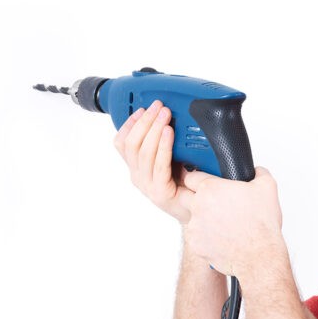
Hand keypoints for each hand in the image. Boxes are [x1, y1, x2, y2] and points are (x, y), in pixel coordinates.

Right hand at [113, 100, 189, 221]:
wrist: (195, 211)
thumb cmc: (184, 186)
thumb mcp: (170, 161)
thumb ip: (163, 145)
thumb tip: (166, 119)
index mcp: (137, 169)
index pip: (121, 144)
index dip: (129, 124)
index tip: (141, 109)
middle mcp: (138, 177)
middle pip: (132, 145)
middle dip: (145, 121)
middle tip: (158, 107)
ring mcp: (148, 186)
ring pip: (143, 153)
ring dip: (154, 129)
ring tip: (165, 115)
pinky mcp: (160, 192)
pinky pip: (159, 164)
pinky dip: (163, 145)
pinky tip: (168, 133)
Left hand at [180, 167, 283, 277]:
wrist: (259, 256)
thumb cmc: (261, 225)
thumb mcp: (268, 188)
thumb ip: (259, 172)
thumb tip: (256, 171)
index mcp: (210, 189)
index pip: (191, 176)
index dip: (199, 179)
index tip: (205, 184)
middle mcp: (198, 206)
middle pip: (184, 196)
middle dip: (195, 197)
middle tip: (212, 203)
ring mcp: (195, 227)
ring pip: (191, 218)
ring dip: (202, 219)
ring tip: (223, 224)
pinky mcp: (196, 245)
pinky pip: (196, 237)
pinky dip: (205, 237)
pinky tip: (221, 237)